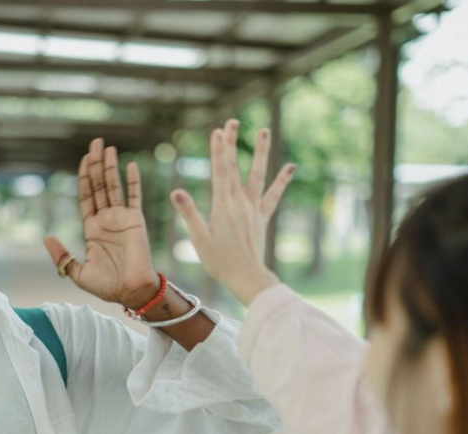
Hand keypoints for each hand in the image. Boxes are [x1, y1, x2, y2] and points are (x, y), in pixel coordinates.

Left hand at [44, 138, 160, 309]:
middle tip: (95, 143)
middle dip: (96, 165)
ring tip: (107, 147)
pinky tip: (130, 165)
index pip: (87, 197)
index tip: (84, 159)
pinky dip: (133, 181)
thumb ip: (62, 256)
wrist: (131, 292)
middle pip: (99, 186)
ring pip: (114, 186)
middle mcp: (106, 220)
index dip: (84, 177)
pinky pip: (134, 197)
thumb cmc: (106, 286)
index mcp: (92, 229)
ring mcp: (121, 218)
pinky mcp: (135, 221)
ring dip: (110, 167)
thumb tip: (46, 237)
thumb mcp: (77, 272)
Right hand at [170, 119, 295, 305]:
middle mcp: (240, 202)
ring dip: (260, 152)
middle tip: (232, 121)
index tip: (217, 130)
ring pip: (258, 175)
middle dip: (232, 143)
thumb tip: (176, 192)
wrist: (246, 277)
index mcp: (223, 205)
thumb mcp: (199, 238)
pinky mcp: (261, 217)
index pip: (220, 171)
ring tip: (264, 130)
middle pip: (235, 167)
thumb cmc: (219, 261)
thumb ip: (189, 213)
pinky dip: (282, 180)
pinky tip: (291, 166)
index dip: (218, 149)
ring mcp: (253, 209)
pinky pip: (273, 195)